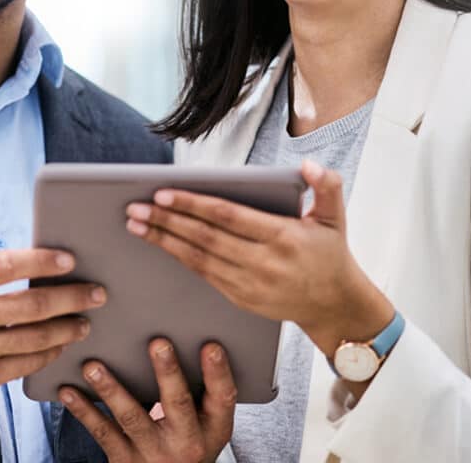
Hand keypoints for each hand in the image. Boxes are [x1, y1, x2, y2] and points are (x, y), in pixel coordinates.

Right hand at [0, 248, 105, 404]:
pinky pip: (28, 363)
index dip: (42, 261)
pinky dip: (51, 352)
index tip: (69, 260)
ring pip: (36, 338)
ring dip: (69, 328)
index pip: (7, 265)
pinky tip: (62, 343)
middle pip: (32, 305)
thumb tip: (32, 257)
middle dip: (72, 297)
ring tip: (85, 320)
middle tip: (96, 293)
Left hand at [61, 339, 235, 462]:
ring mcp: (154, 453)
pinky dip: (83, 410)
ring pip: (131, 417)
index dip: (218, 373)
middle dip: (168, 373)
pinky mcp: (124, 461)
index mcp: (213, 428)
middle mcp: (187, 442)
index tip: (211, 346)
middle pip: (178, 404)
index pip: (222, 398)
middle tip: (158, 343)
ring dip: (111, 389)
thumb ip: (196, 391)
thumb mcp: (203, 424)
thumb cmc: (184, 441)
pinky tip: (68, 391)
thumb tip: (173, 334)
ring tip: (93, 366)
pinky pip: (102, 432)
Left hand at [125, 160, 393, 355]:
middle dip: (166, 221)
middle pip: (204, 238)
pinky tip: (160, 244)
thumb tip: (309, 165)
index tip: (163, 193)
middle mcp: (263, 263)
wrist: (335, 306)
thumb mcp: (335, 218)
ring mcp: (250, 284)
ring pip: (198, 259)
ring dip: (164, 241)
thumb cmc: (331, 255)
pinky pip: (204, 275)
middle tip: (134, 208)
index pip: (227, 216)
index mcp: (282, 237)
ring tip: (135, 225)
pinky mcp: (241, 299)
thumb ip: (327, 186)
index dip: (192, 205)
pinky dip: (179, 258)